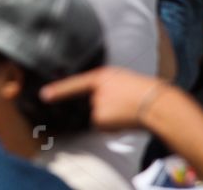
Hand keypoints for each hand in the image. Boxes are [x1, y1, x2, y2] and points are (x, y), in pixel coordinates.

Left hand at [41, 66, 167, 130]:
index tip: (45, 95)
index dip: (59, 90)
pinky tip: (126, 120)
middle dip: (103, 107)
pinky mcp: (100, 119)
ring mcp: (96, 105)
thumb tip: (97, 99)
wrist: (157, 104)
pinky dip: (113, 126)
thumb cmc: (144, 91)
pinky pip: (103, 126)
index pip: (75, 83)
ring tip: (127, 111)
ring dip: (109, 118)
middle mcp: (94, 90)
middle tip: (124, 104)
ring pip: (98, 116)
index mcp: (100, 76)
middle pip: (91, 103)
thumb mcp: (121, 79)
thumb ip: (105, 85)